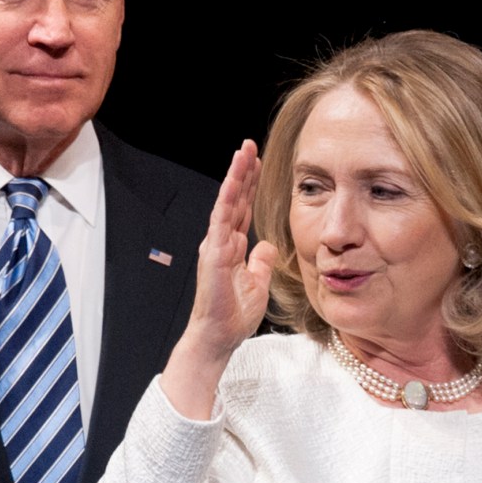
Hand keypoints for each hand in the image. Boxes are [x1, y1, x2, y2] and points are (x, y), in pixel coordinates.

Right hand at [160, 140, 277, 418]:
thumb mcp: (257, 284)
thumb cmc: (232, 317)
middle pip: (235, 198)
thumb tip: (268, 246)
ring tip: (243, 152)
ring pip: (226, 202)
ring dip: (235, 176)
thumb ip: (261, 262)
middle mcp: (222, 240)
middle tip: (250, 144)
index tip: (257, 162)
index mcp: (232, 246)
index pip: (243, 208)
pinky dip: (227, 199)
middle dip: (242, 171)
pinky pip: (222, 221)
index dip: (250, 185)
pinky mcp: (213, 253)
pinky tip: (234, 182)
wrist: (217, 338)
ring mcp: (216, 245)